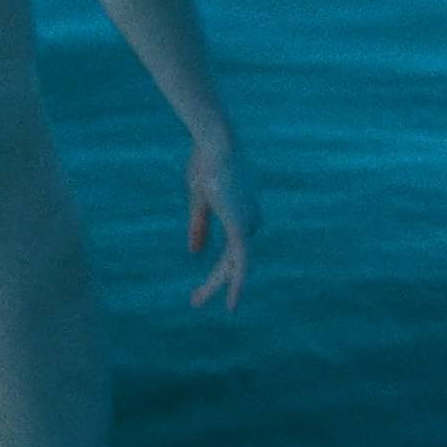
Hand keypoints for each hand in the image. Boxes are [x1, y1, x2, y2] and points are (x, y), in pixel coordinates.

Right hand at [185, 141, 262, 311]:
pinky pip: (240, 263)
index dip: (217, 272)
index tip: (199, 287)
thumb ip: (199, 227)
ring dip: (215, 285)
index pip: (232, 252)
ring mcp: (250, 225)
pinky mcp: (242, 228)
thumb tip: (196, 251)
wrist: (216, 144)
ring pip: (233, 266)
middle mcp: (252, 222)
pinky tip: (231, 302)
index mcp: (245, 214)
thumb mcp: (200, 201)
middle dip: (215, 283)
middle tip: (194, 300)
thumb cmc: (206, 163)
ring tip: (196, 300)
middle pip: (234, 263)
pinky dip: (235, 283)